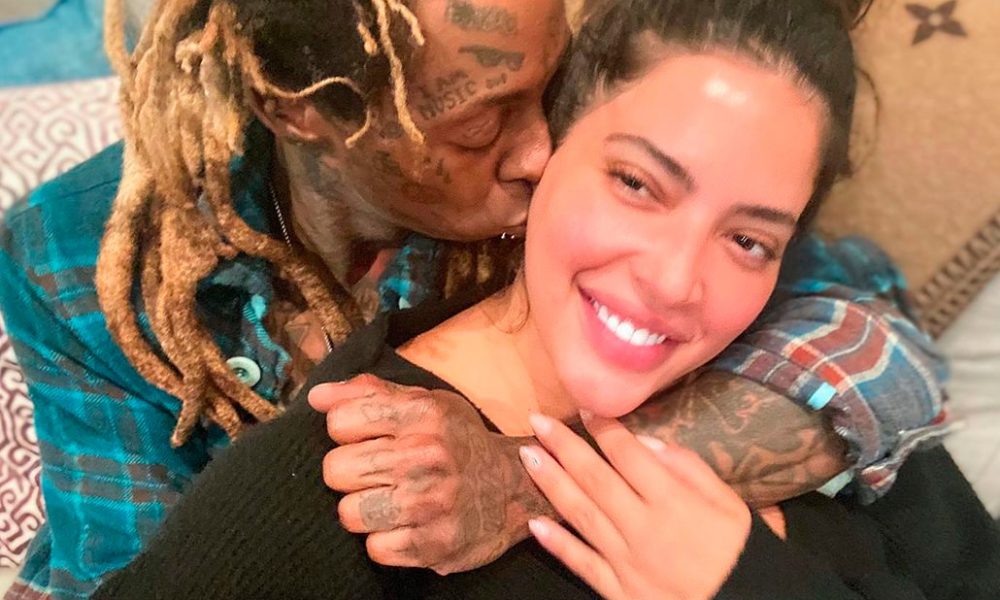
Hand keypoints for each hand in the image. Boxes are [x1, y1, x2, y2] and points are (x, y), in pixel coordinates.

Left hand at [308, 374, 538, 573]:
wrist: (514, 488)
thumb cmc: (459, 442)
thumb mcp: (426, 403)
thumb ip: (370, 394)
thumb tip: (317, 397)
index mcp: (422, 414)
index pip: (340, 421)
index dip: (346, 432)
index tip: (366, 439)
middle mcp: (426, 455)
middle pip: (336, 470)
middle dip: (350, 474)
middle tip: (376, 475)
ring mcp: (430, 502)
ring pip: (349, 513)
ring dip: (363, 510)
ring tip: (388, 502)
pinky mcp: (435, 544)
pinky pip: (375, 549)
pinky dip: (384, 541)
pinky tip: (404, 525)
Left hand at [520, 412, 751, 599]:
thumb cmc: (740, 553)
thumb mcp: (731, 504)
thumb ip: (690, 469)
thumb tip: (646, 441)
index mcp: (673, 501)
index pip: (627, 454)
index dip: (603, 427)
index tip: (583, 406)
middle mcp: (643, 526)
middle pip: (595, 477)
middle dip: (562, 446)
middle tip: (536, 420)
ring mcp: (626, 560)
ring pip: (581, 513)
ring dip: (550, 482)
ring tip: (527, 455)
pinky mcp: (619, 590)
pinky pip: (582, 563)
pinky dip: (557, 543)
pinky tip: (534, 523)